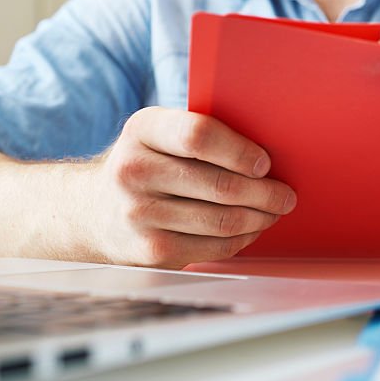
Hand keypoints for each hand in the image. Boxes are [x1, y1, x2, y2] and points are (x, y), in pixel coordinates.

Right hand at [81, 107, 295, 268]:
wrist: (93, 211)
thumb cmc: (149, 164)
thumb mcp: (161, 136)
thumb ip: (202, 136)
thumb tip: (272, 152)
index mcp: (142, 130)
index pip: (199, 136)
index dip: (240, 152)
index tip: (266, 163)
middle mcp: (133, 170)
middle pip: (220, 185)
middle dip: (266, 193)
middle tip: (286, 196)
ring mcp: (138, 214)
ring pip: (223, 221)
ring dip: (260, 218)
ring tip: (274, 211)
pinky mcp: (150, 250)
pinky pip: (215, 247)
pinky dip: (243, 238)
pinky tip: (252, 229)